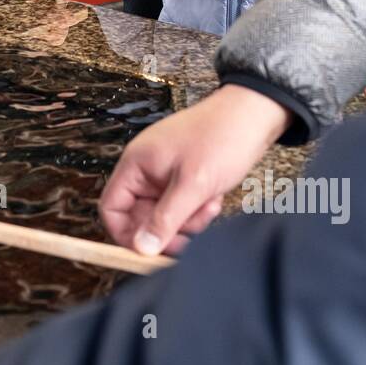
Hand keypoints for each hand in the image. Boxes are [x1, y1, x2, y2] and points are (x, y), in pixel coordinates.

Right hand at [100, 84, 291, 255]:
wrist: (254, 114)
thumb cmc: (221, 137)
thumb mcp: (192, 184)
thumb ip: (165, 218)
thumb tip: (142, 248)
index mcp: (136, 164)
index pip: (111, 208)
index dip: (125, 233)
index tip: (149, 249)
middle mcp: (145, 169)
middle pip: (139, 216)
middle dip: (166, 227)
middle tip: (190, 232)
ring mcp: (164, 173)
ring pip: (164, 215)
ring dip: (187, 219)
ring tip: (208, 205)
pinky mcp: (183, 178)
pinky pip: (181, 206)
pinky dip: (197, 209)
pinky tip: (213, 197)